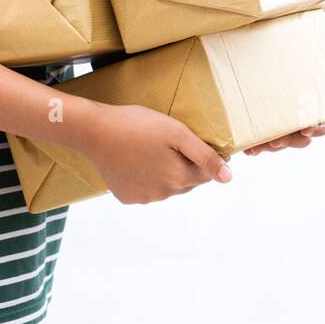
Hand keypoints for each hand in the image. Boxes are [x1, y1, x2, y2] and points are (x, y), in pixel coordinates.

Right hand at [81, 100, 232, 203]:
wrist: (95, 132)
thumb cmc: (137, 125)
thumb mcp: (176, 133)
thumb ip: (204, 155)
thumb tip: (228, 177)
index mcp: (179, 178)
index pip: (205, 173)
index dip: (204, 157)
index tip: (193, 141)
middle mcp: (163, 194)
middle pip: (186, 181)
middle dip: (183, 165)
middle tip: (168, 142)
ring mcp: (143, 198)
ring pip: (166, 187)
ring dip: (164, 173)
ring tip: (149, 149)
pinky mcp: (127, 197)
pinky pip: (145, 189)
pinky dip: (145, 178)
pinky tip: (135, 160)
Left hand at [243, 59, 324, 155]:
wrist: (276, 67)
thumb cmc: (300, 68)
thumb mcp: (311, 64)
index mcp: (319, 112)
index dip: (319, 130)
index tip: (307, 128)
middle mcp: (304, 124)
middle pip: (302, 140)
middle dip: (289, 141)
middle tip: (277, 141)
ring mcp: (287, 130)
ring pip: (282, 144)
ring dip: (270, 146)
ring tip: (257, 146)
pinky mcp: (270, 132)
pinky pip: (265, 144)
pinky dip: (257, 147)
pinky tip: (249, 150)